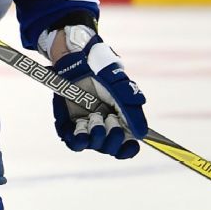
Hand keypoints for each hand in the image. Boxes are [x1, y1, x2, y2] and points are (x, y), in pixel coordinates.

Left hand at [50, 27, 146, 158]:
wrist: (78, 60)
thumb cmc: (102, 72)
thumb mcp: (121, 88)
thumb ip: (132, 110)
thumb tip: (141, 134)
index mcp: (119, 120)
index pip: (126, 145)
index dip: (128, 149)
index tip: (131, 146)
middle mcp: (103, 127)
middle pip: (111, 148)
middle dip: (114, 138)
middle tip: (111, 119)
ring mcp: (86, 127)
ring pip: (94, 145)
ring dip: (98, 135)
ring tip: (95, 118)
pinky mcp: (69, 125)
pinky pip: (74, 142)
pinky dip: (79, 139)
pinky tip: (81, 127)